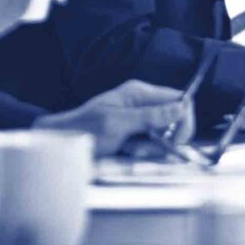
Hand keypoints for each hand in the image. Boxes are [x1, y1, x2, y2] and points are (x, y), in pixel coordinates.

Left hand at [34, 81, 187, 155]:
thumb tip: (180, 108)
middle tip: (149, 149)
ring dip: (152, 147)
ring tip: (130, 150)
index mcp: (139, 92)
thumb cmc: (83, 130)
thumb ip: (150, 116)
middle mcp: (142, 102)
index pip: (178, 98)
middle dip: (166, 137)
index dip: (183, 119)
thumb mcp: (117, 123)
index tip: (177, 140)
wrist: (61, 143)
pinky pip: (151, 143)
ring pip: (163, 134)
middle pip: (173, 119)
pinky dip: (143, 151)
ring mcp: (138, 118)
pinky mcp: (134, 133)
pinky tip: (128, 152)